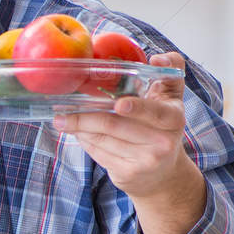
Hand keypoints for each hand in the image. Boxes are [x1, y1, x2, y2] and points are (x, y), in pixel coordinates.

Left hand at [54, 51, 205, 233]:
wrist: (163, 174)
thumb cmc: (162, 125)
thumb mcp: (172, 97)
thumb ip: (170, 71)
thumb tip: (158, 58)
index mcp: (173, 118)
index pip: (154, 111)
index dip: (137, 107)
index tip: (119, 104)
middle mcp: (162, 142)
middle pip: (114, 125)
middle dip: (84, 117)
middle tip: (61, 112)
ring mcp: (145, 161)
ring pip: (101, 139)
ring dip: (78, 128)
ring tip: (62, 120)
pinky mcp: (127, 174)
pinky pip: (98, 153)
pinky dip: (84, 140)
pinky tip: (78, 132)